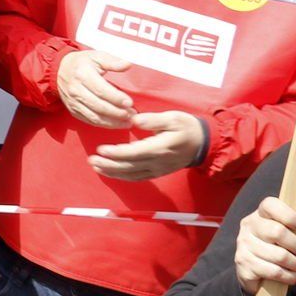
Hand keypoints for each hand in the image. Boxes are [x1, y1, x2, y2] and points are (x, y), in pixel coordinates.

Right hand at [56, 48, 138, 127]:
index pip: (101, 90)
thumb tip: (127, 64)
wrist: (59, 69)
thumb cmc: (82, 63)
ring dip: (113, 122)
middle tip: (132, 114)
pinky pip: (89, 121)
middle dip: (118, 113)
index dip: (116, 98)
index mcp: (82, 74)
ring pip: (95, 117)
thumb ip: (112, 61)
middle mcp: (75, 90)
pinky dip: (104, 125)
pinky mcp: (73, 110)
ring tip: (128, 122)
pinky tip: (116, 124)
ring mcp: (73, 102)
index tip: (130, 103)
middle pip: (99, 106)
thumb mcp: (96, 56)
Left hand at [89, 110, 204, 180]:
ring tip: (96, 166)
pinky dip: (123, 176)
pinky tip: (111, 173)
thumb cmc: (187, 128)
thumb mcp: (173, 118)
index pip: (134, 153)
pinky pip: (139, 177)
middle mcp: (158, 162)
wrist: (204, 144)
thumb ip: (153, 119)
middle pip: (130, 166)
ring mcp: (158, 169)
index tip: (101, 150)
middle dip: (109, 165)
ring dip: (112, 172)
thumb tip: (135, 120)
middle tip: (91, 159)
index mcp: (160, 148)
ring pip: (132, 174)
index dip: (116, 153)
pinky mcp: (158, 172)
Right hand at [235, 193, 295, 295]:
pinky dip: (288, 277)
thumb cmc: (277, 249)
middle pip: (277, 232)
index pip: (269, 204)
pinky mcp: (244, 266)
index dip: (288, 214)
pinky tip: (290, 276)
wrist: (255, 273)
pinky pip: (274, 272)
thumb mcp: (292, 234)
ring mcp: (243, 247)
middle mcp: (247, 228)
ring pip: (279, 256)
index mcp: (259, 215)